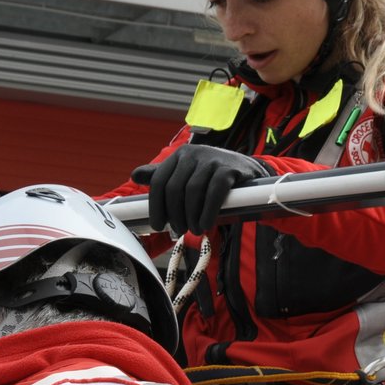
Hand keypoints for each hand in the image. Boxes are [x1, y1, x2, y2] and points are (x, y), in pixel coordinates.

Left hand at [131, 142, 268, 234]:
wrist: (249, 172)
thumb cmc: (213, 178)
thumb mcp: (187, 174)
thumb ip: (163, 176)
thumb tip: (135, 175)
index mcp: (179, 155)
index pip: (159, 181)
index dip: (156, 206)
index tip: (158, 225)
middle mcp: (193, 153)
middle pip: (174, 189)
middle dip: (174, 214)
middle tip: (179, 230)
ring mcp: (211, 159)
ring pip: (193, 192)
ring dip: (191, 216)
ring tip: (194, 230)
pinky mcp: (229, 168)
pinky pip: (214, 193)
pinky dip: (208, 212)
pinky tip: (206, 224)